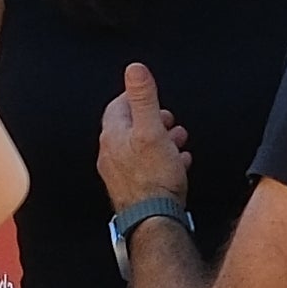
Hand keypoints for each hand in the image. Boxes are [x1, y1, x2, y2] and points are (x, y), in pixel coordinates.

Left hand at [100, 66, 193, 216]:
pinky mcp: (131, 189)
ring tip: (176, 140)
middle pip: (129, 127)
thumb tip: (135, 69)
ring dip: (159, 140)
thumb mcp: (152, 129)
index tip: (150, 95)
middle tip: (167, 119)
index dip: (135, 96)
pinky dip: (160, 160)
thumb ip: (143, 98)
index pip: (118, 105)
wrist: (153, 218)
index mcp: (113, 135)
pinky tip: (176, 163)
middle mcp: (110, 154)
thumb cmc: (154, 177)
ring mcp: (119, 173)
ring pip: (139, 148)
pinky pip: (145, 168)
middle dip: (152, 120)